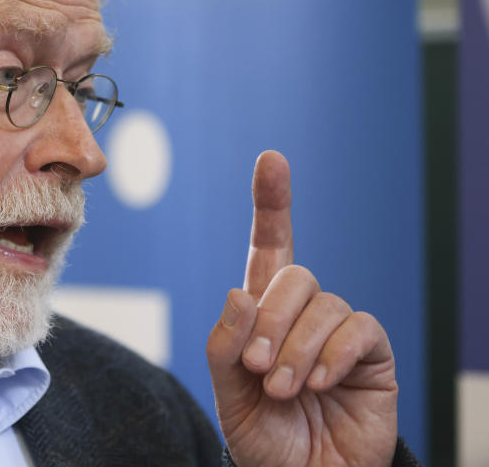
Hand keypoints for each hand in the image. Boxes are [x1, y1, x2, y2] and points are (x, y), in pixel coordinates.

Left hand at [206, 151, 397, 465]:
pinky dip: (332, 354)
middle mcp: (303, 314)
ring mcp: (339, 332)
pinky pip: (358, 330)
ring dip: (296, 347)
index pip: (270, 247)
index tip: (272, 159)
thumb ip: (225, 345)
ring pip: (323, 304)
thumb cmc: (264, 437)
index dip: (273, 203)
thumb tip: (239, 292)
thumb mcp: (229, 394)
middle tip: (257, 368)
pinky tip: (319, 384)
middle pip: (292, 275)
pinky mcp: (371, 355)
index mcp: (263, 314)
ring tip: (283, 389)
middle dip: (270, 319)